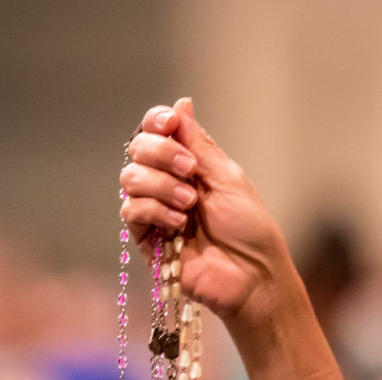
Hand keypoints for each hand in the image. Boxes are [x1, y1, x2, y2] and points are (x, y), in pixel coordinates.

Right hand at [119, 98, 294, 328]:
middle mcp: (168, 183)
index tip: (170, 124)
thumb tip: (182, 103)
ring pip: (129, 179)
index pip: (157, 131)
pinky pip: (131, 211)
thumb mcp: (227, 177)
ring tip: (189, 204)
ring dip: (160, 185)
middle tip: (190, 171)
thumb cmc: (249, 228)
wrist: (252, 275)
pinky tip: (178, 224)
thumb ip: (198, 144)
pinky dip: (154, 211)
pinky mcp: (146, 239)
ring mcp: (155, 210)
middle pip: (138, 150)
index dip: (157, 122)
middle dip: (160, 153)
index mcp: (189, 165)